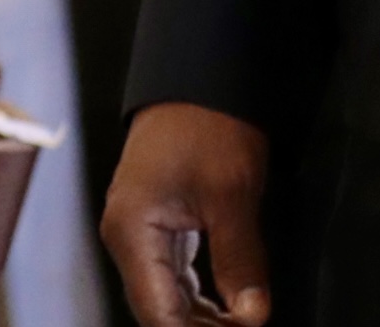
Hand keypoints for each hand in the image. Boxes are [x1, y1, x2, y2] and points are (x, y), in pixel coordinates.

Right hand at [103, 101, 272, 324]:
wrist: (200, 77)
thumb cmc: (208, 125)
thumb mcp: (232, 195)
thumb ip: (240, 261)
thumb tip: (253, 316)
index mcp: (132, 231)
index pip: (160, 315)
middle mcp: (126, 236)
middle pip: (158, 311)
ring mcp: (137, 229)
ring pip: (165, 297)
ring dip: (201, 319)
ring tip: (240, 326)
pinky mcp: (155, 223)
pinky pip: (171, 276)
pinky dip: (198, 298)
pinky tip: (226, 309)